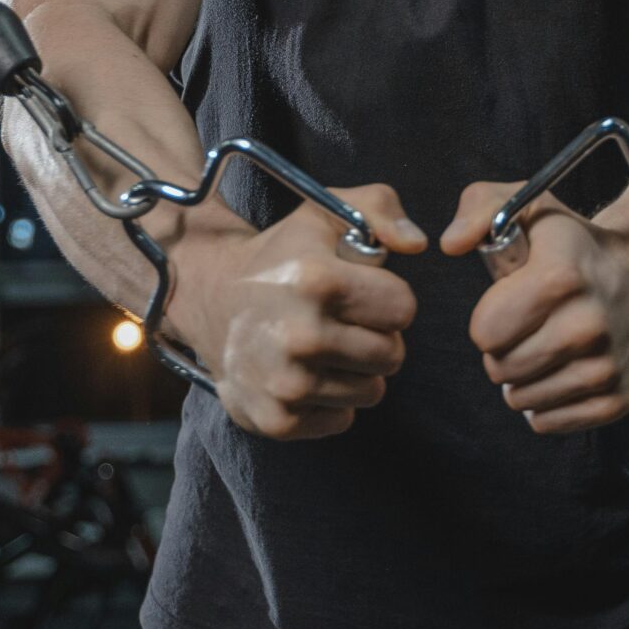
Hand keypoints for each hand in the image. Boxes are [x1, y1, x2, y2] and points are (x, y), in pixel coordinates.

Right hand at [166, 184, 424, 439]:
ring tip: (321, 345)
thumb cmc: (282, 255)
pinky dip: (331, 401)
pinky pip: (342, 419)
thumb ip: (382, 208)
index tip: (362, 292)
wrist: (209, 297)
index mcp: (316, 281)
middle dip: (377, 336)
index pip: (404, 308)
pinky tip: (303, 371)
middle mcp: (300, 335)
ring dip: (356, 371)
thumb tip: (419, 244)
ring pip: (372, 391)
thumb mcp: (325, 213)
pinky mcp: (277, 419)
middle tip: (342, 321)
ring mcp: (286, 383)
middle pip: (393, 355)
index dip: (388, 298)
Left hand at [441, 180, 628, 432]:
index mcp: (562, 277)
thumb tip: (450, 244)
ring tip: (547, 344)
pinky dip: (547, 402)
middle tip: (528, 325)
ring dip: (524, 377)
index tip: (511, 301)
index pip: (486, 332)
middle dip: (503, 349)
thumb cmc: (574, 245)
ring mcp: (608, 367)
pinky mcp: (619, 400)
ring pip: (522, 401)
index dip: (489, 317)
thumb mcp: (529, 208)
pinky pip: (548, 423)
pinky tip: (563, 368)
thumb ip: (478, 208)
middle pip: (501, 370)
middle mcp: (590, 325)